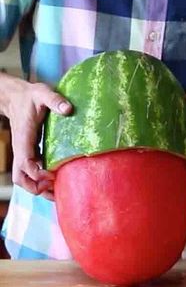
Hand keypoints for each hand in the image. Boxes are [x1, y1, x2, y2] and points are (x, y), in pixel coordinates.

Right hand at [3, 75, 71, 200]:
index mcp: (23, 140)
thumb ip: (54, 100)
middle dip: (36, 188)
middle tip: (55, 189)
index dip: (38, 174)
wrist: (16, 97)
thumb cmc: (29, 96)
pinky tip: (56, 180)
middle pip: (20, 179)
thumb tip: (68, 109)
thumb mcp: (42, 94)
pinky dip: (41, 180)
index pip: (25, 165)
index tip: (54, 174)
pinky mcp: (29, 152)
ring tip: (57, 192)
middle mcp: (21, 150)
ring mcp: (24, 153)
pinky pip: (31, 172)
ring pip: (24, 178)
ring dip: (38, 188)